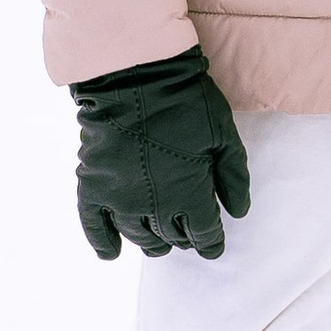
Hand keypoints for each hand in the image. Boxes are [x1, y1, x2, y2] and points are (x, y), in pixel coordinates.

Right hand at [72, 49, 251, 260]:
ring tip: (158, 241)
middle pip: (171, 238)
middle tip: (187, 234)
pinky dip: (103, 243)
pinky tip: (111, 253)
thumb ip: (233, 177)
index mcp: (190, 196)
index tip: (213, 246)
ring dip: (151, 242)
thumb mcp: (224, 135)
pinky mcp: (93, 187)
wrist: (135, 77)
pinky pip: (94, 227)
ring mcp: (119, 199)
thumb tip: (237, 212)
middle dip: (183, 238)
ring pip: (138, 237)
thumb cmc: (186, 102)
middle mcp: (154, 207)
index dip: (211, 243)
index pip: (203, 234)